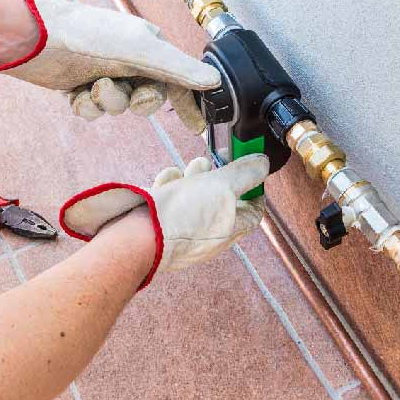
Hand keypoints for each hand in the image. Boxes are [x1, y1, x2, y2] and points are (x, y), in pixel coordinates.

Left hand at [0, 0, 218, 133]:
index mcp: (148, 45)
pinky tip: (74, 93)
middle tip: (131, 95)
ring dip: (106, 102)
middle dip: (136, 101)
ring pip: (117, 106)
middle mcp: (127, 59)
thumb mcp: (141, 51)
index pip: (178, 79)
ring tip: (92, 86)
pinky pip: (91, 110)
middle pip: (147, 98)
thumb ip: (179, 69)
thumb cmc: (90, 34)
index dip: (189, 103)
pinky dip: (85, 106)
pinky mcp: (77, 85)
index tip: (196, 126)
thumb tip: (215, 81)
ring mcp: (102, 72)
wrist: (36, 37)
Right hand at [58, 155, 269, 288]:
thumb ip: (245, 174)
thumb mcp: (222, 187)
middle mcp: (207, 235)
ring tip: (184, 173)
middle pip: (220, 200)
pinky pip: (169, 202)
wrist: (136, 236)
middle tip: (209, 164)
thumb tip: (263, 164)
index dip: (255, 190)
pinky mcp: (159, 225)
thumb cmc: (182, 216)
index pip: (253, 212)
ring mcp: (182, 231)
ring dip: (190, 179)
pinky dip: (168, 188)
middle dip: (215, 177)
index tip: (252, 172)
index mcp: (228, 230)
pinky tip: (164, 183)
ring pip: (193, 197)